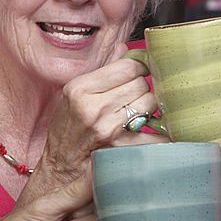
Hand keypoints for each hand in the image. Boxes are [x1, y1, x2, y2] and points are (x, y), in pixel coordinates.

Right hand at [32, 46, 167, 194]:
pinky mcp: (120, 149)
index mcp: (80, 88)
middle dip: (143, 90)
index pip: (128, 66)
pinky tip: (158, 132)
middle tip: (136, 99)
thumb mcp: (74, 96)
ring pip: (150, 104)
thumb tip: (125, 50)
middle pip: (141, 84)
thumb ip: (101, 72)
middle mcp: (92, 107)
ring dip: (149, 109)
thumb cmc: (67, 132)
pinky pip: (155, 135)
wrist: (60, 171)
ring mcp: (107, 128)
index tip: (140, 74)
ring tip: (139, 114)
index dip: (139, 68)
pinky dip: (161, 134)